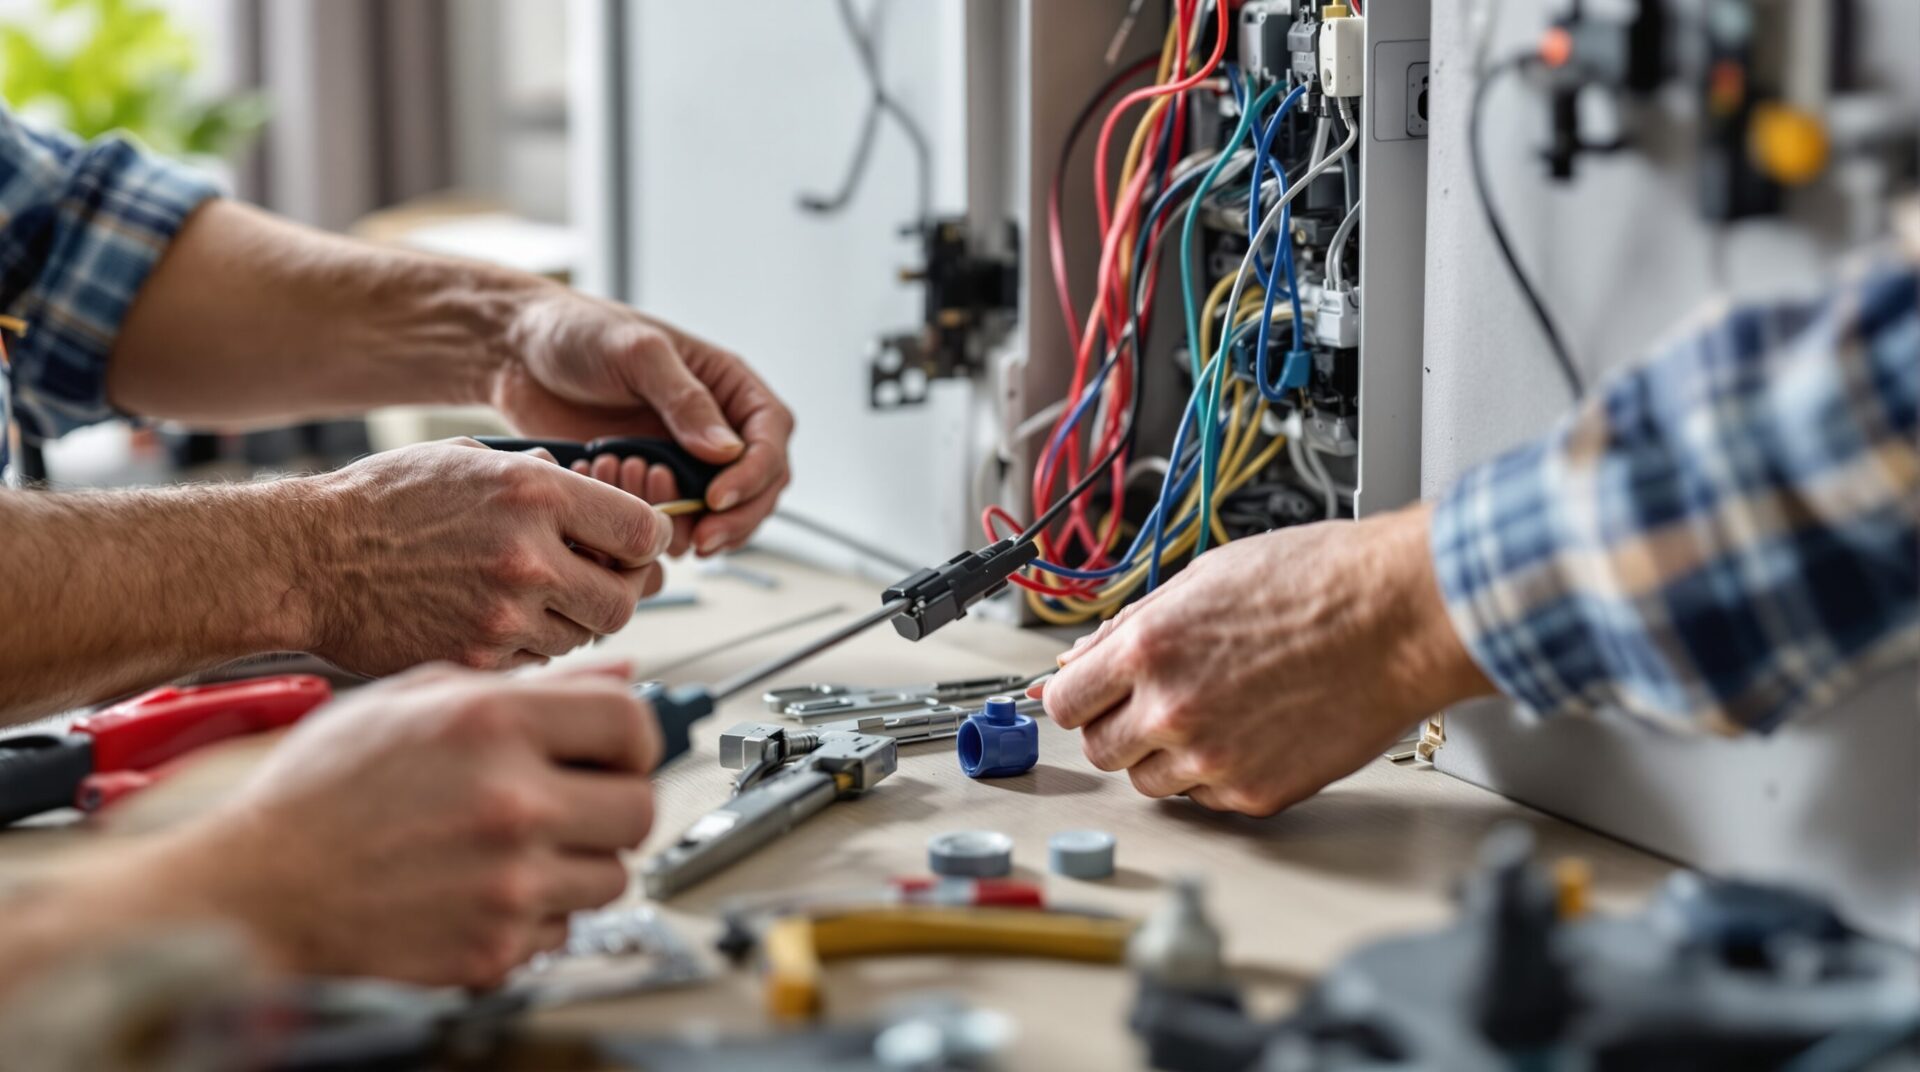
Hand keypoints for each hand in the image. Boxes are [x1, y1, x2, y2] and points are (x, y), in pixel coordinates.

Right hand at [143, 663, 659, 987]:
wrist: (252, 888)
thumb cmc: (318, 792)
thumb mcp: (413, 700)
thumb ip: (527, 686)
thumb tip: (619, 676)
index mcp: (493, 725)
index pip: (631, 724)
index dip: (631, 737)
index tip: (615, 751)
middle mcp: (512, 803)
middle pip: (639, 807)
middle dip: (612, 802)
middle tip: (572, 802)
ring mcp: (508, 883)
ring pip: (612, 874)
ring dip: (579, 861)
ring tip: (518, 847)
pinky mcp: (496, 946)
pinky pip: (565, 927)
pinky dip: (539, 914)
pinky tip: (487, 888)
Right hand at [304, 439, 669, 673]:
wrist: (305, 560)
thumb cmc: (379, 506)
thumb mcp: (469, 460)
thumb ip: (543, 476)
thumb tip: (599, 496)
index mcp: (533, 493)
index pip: (644, 530)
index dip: (646, 541)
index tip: (633, 545)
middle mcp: (527, 556)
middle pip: (627, 597)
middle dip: (618, 591)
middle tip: (594, 583)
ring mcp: (503, 615)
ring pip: (587, 636)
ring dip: (574, 623)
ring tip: (534, 600)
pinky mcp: (477, 660)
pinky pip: (540, 663)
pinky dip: (532, 648)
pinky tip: (498, 624)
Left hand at [492, 290, 794, 556]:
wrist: (516, 354)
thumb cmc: (578, 332)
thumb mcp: (637, 353)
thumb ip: (685, 400)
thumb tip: (727, 450)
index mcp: (727, 386)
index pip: (770, 438)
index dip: (755, 474)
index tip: (717, 498)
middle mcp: (715, 427)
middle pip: (759, 487)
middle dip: (735, 519)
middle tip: (701, 541)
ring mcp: (682, 460)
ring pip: (720, 515)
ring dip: (691, 527)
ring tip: (647, 510)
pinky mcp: (648, 485)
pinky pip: (670, 524)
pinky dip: (652, 529)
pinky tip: (619, 508)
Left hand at [1033, 504, 1492, 815]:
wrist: (1401, 616)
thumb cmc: (1317, 583)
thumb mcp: (1205, 578)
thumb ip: (1131, 626)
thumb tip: (1079, 660)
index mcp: (1149, 647)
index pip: (1064, 702)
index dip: (1077, 697)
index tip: (1091, 696)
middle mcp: (1172, 708)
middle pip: (1100, 750)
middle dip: (1118, 727)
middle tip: (1155, 703)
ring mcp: (1213, 759)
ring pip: (1148, 782)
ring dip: (1165, 755)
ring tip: (1215, 713)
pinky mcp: (1257, 792)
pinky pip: (1206, 800)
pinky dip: (1218, 775)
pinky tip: (1252, 732)